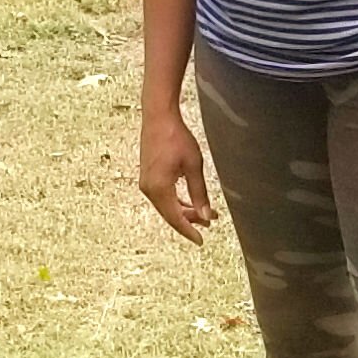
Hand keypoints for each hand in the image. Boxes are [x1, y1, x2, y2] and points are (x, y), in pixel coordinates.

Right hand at [139, 107, 213, 241]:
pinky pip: (162, 196)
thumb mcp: (193, 166)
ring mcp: (146, 183)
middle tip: (210, 222)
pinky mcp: (147, 176)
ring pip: (166, 206)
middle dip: (190, 220)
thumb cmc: (176, 137)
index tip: (201, 240)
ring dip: (184, 210)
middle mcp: (149, 189)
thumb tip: (206, 215)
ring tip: (204, 213)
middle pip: (170, 214)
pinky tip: (188, 201)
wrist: (158, 117)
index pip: (175, 218)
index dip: (189, 230)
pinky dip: (176, 201)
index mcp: (159, 188)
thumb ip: (199, 193)